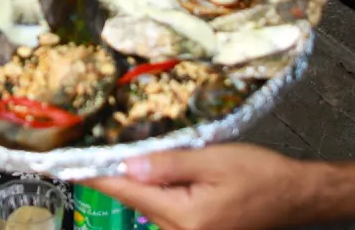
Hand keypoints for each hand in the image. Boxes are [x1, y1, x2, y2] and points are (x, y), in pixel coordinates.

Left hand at [86, 145, 315, 229]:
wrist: (294, 197)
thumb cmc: (261, 176)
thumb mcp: (213, 159)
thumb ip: (167, 164)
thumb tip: (125, 166)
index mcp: (182, 217)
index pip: (124, 191)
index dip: (93, 172)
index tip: (60, 161)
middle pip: (132, 198)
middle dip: (120, 169)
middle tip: (103, 137)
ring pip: (146, 203)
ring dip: (140, 178)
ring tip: (142, 149)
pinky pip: (161, 208)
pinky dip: (156, 188)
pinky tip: (163, 168)